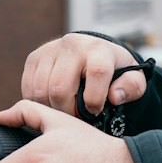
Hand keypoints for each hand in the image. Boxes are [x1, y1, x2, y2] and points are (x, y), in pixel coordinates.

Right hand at [21, 33, 149, 120]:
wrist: (93, 53)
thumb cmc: (115, 71)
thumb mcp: (132, 79)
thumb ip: (131, 88)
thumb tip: (114, 96)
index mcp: (99, 49)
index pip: (97, 72)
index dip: (95, 98)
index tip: (95, 110)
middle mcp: (73, 45)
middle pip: (60, 88)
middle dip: (68, 111)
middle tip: (76, 117)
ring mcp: (50, 50)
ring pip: (41, 90)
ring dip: (51, 108)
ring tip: (65, 110)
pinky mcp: (35, 57)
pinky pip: (28, 88)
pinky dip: (38, 102)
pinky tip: (52, 103)